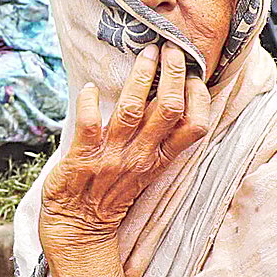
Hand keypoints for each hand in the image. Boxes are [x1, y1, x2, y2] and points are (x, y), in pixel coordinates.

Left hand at [37, 43, 209, 250]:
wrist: (78, 227)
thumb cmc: (110, 192)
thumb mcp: (144, 168)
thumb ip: (154, 137)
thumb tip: (162, 96)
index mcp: (159, 159)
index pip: (194, 127)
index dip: (198, 98)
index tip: (195, 73)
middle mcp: (141, 155)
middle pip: (167, 110)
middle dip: (173, 74)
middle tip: (172, 48)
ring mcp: (112, 155)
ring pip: (133, 109)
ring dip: (140, 77)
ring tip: (146, 54)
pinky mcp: (83, 156)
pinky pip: (89, 123)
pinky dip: (90, 101)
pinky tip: (91, 87)